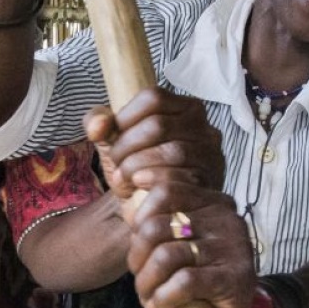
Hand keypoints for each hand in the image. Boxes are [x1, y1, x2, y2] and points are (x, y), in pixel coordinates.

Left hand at [84, 86, 223, 199]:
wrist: (150, 210)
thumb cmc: (137, 169)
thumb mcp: (114, 141)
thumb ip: (99, 123)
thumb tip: (98, 125)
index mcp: (185, 109)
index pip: (154, 97)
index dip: (125, 116)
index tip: (113, 135)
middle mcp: (205, 129)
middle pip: (158, 125)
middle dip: (126, 145)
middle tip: (115, 161)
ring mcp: (210, 158)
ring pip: (171, 152)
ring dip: (135, 166)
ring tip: (123, 177)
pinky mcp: (208, 185)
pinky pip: (180, 179)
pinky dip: (150, 183)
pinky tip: (137, 187)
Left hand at [128, 182, 255, 307]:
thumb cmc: (199, 276)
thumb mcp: (179, 242)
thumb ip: (158, 220)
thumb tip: (127, 206)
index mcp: (211, 202)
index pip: (166, 190)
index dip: (139, 211)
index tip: (131, 231)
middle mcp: (224, 218)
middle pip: (157, 226)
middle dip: (137, 256)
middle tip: (139, 277)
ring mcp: (232, 247)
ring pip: (166, 256)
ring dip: (146, 282)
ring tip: (147, 297)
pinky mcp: (234, 278)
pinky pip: (184, 281)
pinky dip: (163, 297)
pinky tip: (159, 307)